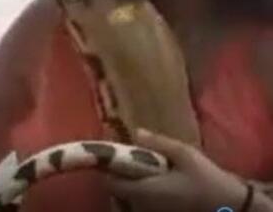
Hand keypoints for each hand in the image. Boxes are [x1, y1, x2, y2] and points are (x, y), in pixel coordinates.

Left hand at [106, 129, 247, 211]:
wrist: (232, 206)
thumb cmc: (207, 180)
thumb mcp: (184, 154)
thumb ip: (157, 143)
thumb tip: (135, 132)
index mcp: (145, 191)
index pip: (110, 182)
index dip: (106, 167)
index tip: (110, 152)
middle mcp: (144, 205)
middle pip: (117, 190)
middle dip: (118, 172)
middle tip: (129, 154)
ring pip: (130, 196)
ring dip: (131, 180)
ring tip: (143, 163)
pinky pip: (143, 201)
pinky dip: (142, 188)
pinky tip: (156, 176)